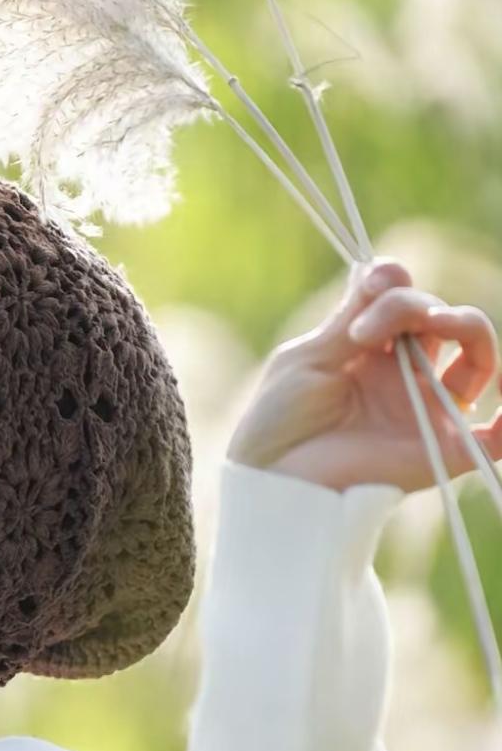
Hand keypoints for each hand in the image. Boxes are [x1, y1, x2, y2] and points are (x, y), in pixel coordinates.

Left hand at [225, 259, 501, 494]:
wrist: (272, 481)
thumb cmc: (278, 421)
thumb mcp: (310, 358)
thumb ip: (352, 319)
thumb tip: (383, 269)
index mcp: (371, 348)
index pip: (404, 298)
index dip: (394, 283)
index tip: (368, 288)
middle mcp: (405, 375)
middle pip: (441, 318)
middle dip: (413, 304)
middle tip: (372, 327)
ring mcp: (426, 410)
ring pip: (477, 359)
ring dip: (465, 326)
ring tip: (433, 324)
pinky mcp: (440, 452)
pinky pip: (491, 442)